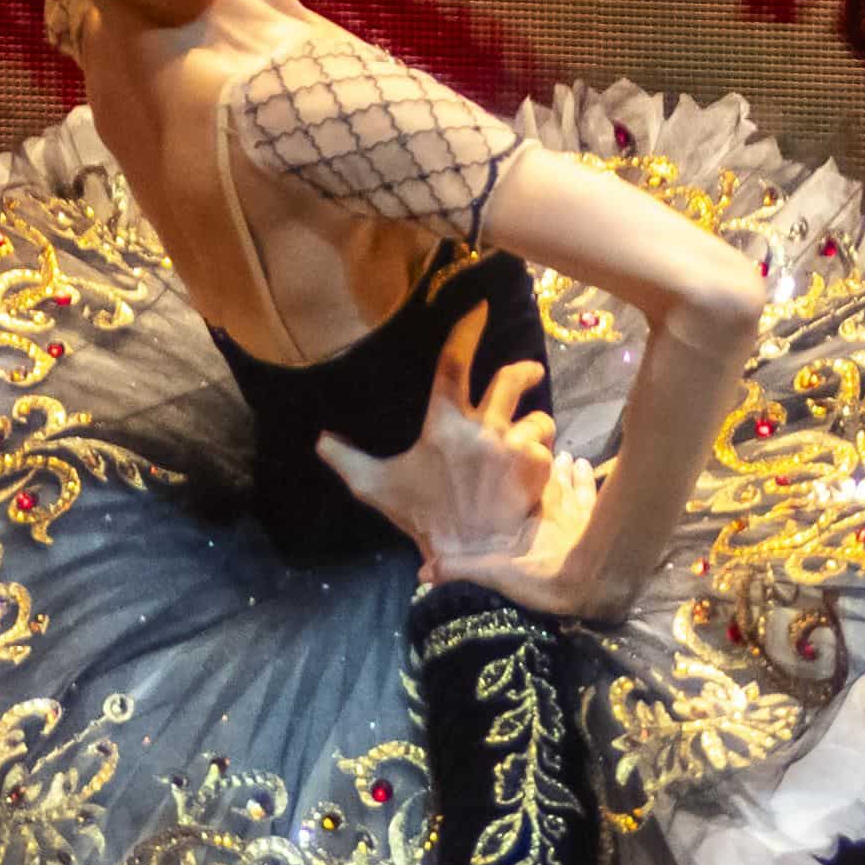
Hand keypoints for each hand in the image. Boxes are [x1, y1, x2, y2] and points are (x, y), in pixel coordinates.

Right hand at [321, 349, 619, 609]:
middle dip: (525, 370)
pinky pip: (546, 449)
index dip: (466, 332)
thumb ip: (347, 460)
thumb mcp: (377, 488)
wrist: (472, 554)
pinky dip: (542, 459)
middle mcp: (481, 427)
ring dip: (535, 428)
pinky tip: (532, 477)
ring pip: (537, 418)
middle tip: (532, 371)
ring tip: (528, 443)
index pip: (453, 364)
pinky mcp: (535, 466)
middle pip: (511, 379)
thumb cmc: (424, 519)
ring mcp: (511, 445)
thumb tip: (319, 440)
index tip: (480, 310)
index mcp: (443, 424)